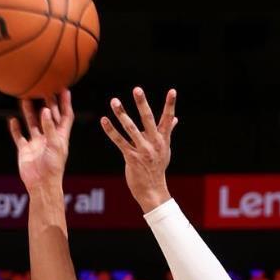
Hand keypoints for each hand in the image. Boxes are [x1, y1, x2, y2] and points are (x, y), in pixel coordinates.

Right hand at [9, 90, 73, 193]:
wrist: (41, 185)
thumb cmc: (53, 167)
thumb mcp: (55, 145)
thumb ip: (50, 127)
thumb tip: (45, 110)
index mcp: (61, 136)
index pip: (65, 116)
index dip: (65, 103)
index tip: (64, 89)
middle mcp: (49, 138)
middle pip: (48, 117)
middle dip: (47, 103)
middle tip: (43, 88)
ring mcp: (36, 143)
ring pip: (32, 123)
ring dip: (29, 112)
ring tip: (25, 98)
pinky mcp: (25, 150)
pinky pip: (19, 137)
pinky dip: (15, 128)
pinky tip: (12, 119)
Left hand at [100, 87, 177, 212]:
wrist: (152, 190)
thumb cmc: (158, 168)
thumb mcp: (165, 149)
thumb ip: (168, 132)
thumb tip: (175, 118)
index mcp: (163, 139)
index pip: (168, 119)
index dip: (170, 105)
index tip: (173, 91)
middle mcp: (154, 143)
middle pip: (148, 119)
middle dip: (142, 103)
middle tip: (137, 89)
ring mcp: (142, 150)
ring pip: (131, 128)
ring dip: (121, 114)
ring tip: (114, 101)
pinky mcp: (131, 157)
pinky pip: (119, 141)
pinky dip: (111, 130)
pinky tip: (104, 120)